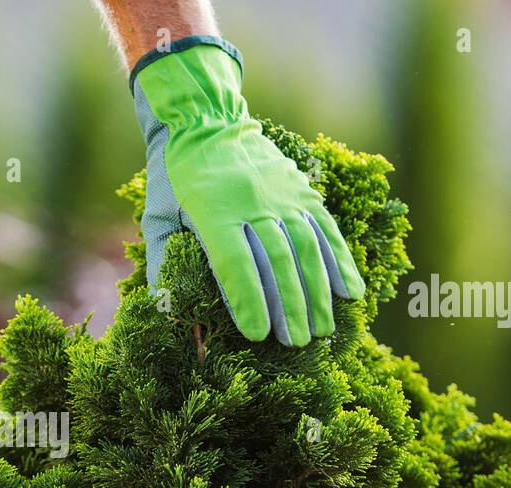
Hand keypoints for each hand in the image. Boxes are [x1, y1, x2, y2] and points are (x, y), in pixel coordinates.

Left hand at [131, 37, 364, 345]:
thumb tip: (168, 313)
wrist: (204, 120)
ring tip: (323, 329)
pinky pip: (325, 228)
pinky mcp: (301, 190)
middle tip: (296, 343)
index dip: (247, 300)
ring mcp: (281, 195)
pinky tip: (351, 292)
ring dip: (318, 292)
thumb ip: (163, 265)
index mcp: (213, 213)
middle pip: (276, 261)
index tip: (258, 335)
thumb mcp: (159, 217)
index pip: (234, 264)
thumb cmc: (175, 179)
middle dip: (289, 307)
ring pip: (306, 248)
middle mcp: (251, 203)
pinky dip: (340, 261)